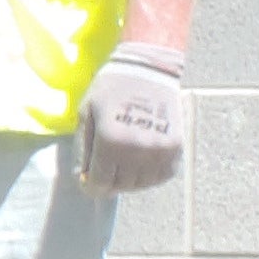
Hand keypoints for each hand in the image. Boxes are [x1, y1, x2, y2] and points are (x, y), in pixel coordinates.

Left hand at [76, 42, 185, 196]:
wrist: (147, 71)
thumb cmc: (110, 90)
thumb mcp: (86, 115)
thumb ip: (84, 149)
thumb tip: (82, 177)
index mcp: (111, 141)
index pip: (101, 181)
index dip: (91, 187)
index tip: (88, 184)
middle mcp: (137, 150)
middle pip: (122, 185)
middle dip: (109, 183)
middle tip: (103, 173)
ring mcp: (160, 151)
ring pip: (143, 183)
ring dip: (129, 181)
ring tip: (121, 167)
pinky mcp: (176, 148)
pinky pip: (163, 175)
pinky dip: (150, 176)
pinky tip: (139, 165)